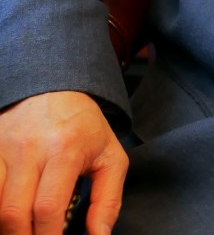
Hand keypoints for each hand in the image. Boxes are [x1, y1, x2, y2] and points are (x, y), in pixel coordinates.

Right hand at [0, 91, 127, 234]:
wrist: (55, 86)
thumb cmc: (84, 126)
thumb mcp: (110, 156)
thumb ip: (108, 199)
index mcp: (65, 149)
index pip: (47, 207)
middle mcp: (31, 147)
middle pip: (13, 213)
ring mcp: (5, 146)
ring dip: (5, 227)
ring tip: (22, 230)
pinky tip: (8, 214)